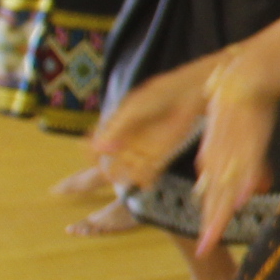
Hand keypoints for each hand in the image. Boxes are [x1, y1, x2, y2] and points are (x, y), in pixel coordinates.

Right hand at [89, 54, 220, 190]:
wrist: (187, 95)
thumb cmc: (158, 96)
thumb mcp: (132, 110)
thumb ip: (116, 129)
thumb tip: (98, 148)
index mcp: (116, 126)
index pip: (96, 144)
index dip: (92, 153)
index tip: (93, 159)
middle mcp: (128, 140)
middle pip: (111, 162)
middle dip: (108, 171)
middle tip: (110, 176)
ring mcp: (143, 148)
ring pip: (128, 169)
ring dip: (126, 177)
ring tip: (128, 180)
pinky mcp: (160, 155)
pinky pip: (149, 171)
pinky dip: (146, 180)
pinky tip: (146, 185)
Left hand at [186, 65, 279, 247]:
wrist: (243, 78)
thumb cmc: (240, 108)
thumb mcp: (230, 139)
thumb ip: (228, 161)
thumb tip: (231, 181)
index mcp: (214, 161)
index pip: (211, 196)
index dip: (209, 220)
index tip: (204, 245)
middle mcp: (220, 161)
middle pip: (216, 198)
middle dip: (210, 225)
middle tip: (204, 249)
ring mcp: (234, 153)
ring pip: (227, 187)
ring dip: (220, 212)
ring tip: (213, 235)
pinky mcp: (250, 141)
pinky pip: (249, 165)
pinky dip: (245, 182)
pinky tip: (242, 198)